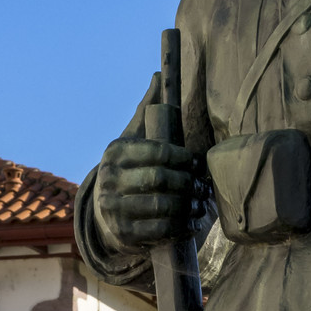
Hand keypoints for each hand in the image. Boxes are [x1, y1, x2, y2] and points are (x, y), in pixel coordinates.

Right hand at [92, 75, 196, 254]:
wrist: (105, 215)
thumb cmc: (129, 171)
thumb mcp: (133, 140)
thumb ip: (147, 112)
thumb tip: (160, 76)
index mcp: (116, 152)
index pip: (158, 151)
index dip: (184, 158)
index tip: (198, 164)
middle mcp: (109, 179)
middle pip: (161, 179)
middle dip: (188, 184)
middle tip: (204, 187)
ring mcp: (114, 209)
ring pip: (162, 206)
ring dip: (188, 206)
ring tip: (202, 204)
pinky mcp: (123, 234)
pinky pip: (160, 230)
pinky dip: (181, 227)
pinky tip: (192, 222)